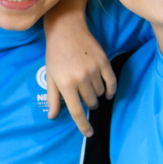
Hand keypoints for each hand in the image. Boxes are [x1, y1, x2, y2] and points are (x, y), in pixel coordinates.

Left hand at [45, 17, 116, 136]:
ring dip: (96, 94)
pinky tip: (107, 92)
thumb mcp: (50, 76)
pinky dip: (110, 90)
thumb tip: (52, 117)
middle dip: (87, 103)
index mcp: (65, 84)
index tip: (89, 134)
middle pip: (90, 103)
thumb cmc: (55, 54)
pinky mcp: (104, 62)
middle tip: (81, 93)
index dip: (83, 125)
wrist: (66, 29)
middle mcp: (80, 79)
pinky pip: (112, 83)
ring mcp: (94, 70)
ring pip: (100, 93)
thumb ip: (53, 98)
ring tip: (88, 84)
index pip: (77, 111)